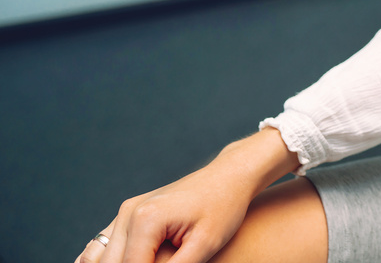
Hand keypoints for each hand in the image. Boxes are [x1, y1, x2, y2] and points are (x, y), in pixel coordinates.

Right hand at [76, 129, 297, 262]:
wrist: (229, 177)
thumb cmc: (223, 207)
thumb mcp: (205, 245)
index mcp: (145, 220)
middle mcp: (129, 213)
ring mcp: (126, 211)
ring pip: (101, 257)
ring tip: (157, 260)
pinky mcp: (130, 213)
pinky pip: (105, 245)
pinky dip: (109, 259)